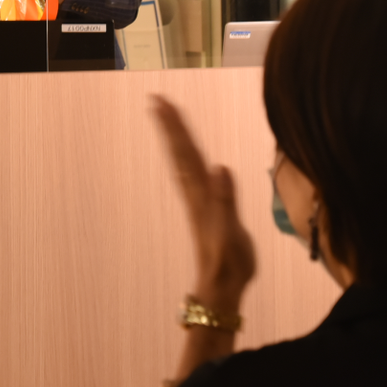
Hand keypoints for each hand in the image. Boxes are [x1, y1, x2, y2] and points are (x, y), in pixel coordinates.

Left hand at [151, 95, 255, 307]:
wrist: (222, 286)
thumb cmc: (228, 262)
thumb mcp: (229, 232)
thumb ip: (224, 200)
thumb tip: (219, 167)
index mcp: (200, 194)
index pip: (185, 153)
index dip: (175, 128)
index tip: (162, 104)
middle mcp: (195, 192)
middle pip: (181, 152)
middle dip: (171, 125)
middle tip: (157, 99)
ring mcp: (198, 199)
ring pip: (184, 161)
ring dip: (176, 137)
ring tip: (166, 117)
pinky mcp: (206, 207)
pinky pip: (193, 173)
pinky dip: (189, 157)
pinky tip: (189, 153)